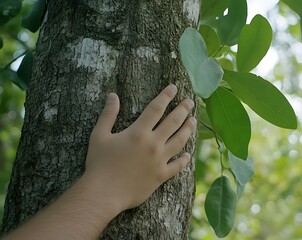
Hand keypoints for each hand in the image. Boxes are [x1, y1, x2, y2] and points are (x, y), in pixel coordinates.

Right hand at [83, 84, 195, 212]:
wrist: (103, 192)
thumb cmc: (99, 164)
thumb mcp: (99, 136)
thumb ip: (108, 114)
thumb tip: (113, 95)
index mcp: (138, 132)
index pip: (156, 108)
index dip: (166, 96)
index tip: (174, 87)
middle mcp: (153, 144)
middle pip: (173, 122)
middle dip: (183, 110)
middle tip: (190, 102)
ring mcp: (159, 160)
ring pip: (179, 141)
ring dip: (188, 130)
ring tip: (193, 121)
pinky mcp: (161, 176)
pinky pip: (177, 166)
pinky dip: (184, 160)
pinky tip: (188, 155)